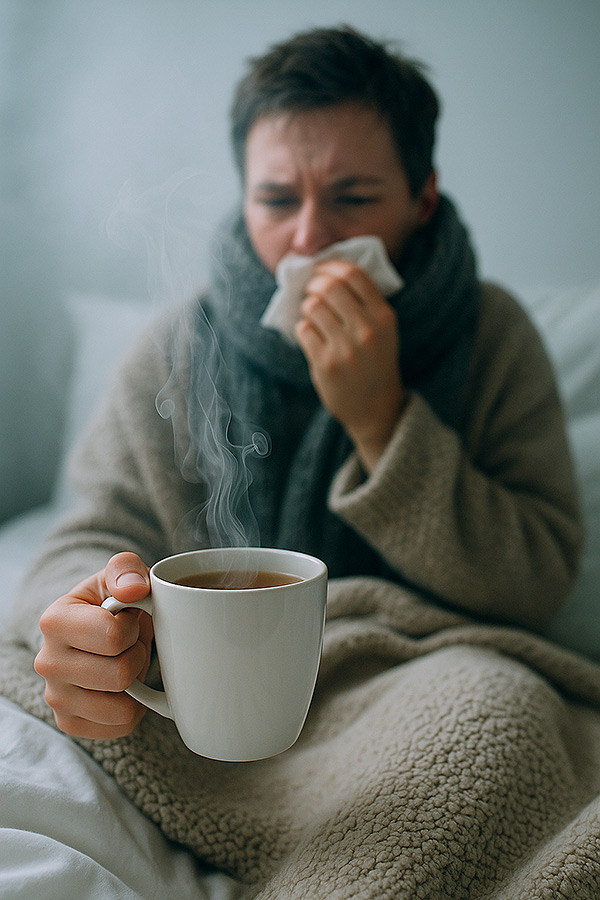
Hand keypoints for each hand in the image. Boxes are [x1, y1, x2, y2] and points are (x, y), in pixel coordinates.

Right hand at [34, 552, 153, 739]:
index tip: (128, 618)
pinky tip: (123, 686)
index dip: (134, 627)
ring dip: (137, 683)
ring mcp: (55, 697)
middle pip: (120, 674)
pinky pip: (121, 726)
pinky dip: (134, 708)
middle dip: (137, 655)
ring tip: (126, 661)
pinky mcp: (70, 723)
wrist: (105, 630)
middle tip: (131, 643)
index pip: (113, 636)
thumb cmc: (117, 601)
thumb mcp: (121, 575)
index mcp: (54, 621)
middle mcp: (47, 662)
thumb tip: (133, 589)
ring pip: (122, 707)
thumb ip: (127, 569)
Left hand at [295, 258, 405, 470]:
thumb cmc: (375, 362)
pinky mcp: (325, 365)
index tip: (321, 269)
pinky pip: (303, 330)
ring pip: (312, 307)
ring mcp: (345, 348)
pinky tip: (312, 337)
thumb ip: (364, 303)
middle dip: (314, 284)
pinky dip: (303, 330)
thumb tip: (327, 270)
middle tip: (310, 290)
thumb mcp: (383, 331)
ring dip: (307, 308)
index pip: (353, 274)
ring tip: (313, 318)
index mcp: (384, 317)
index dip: (331, 266)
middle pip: (329, 286)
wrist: (376, 408)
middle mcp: (367, 330)